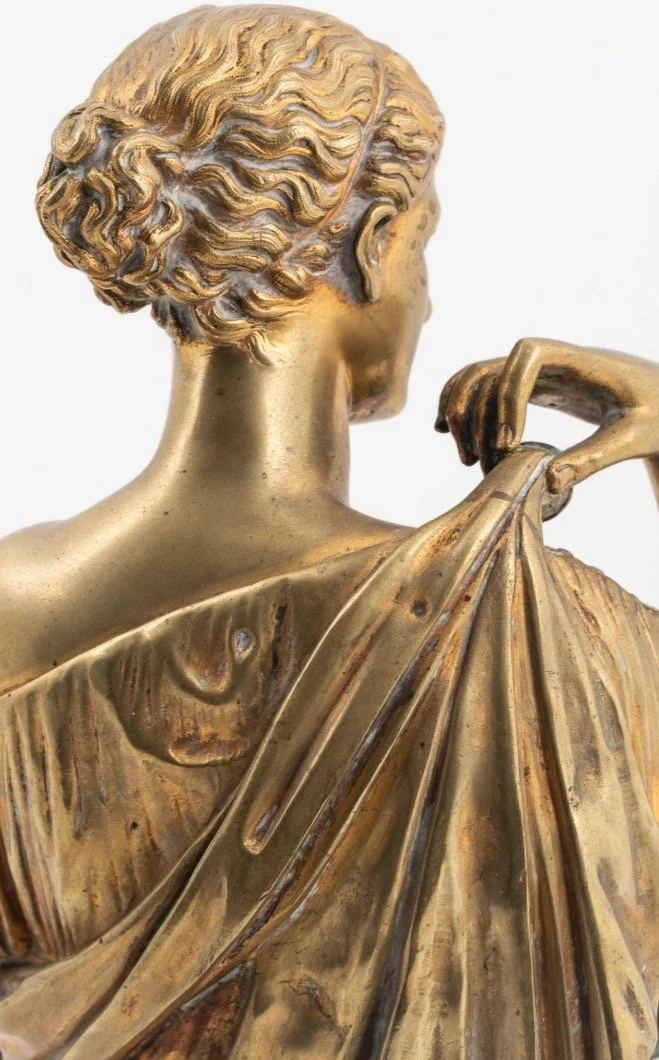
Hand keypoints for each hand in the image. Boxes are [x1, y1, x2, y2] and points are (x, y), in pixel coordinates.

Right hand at [436, 338, 658, 493]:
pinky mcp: (529, 388)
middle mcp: (548, 360)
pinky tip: (445, 430)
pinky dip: (459, 404)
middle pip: (490, 369)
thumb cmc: (657, 414)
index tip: (511, 444)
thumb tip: (550, 483)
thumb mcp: (634, 438)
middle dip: (477, 417)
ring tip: (467, 459)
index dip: (510, 397)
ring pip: (477, 377)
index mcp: (578, 359)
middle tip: (483, 465)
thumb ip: (594, 457)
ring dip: (461, 414)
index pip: (527, 356)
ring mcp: (534, 373)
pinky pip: (483, 386)